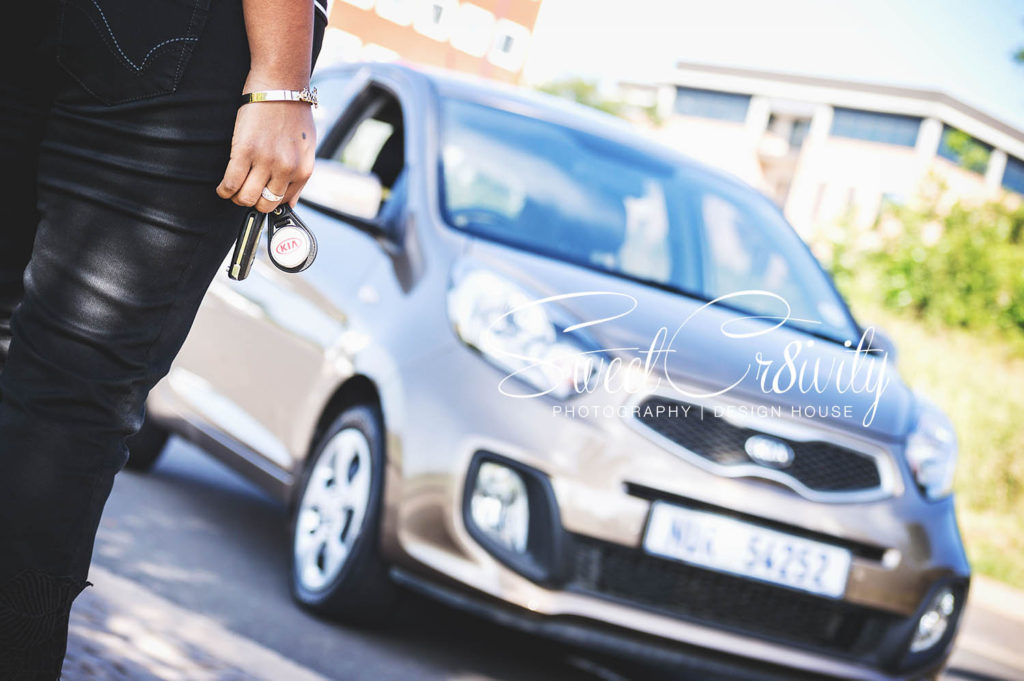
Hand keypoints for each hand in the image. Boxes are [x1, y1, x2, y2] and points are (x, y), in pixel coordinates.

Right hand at [217, 77, 315, 211]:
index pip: (283, 202)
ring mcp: (265, 161)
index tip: (260, 198)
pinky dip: (224, 190)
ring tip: (233, 190)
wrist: (280, 85)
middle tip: (244, 193)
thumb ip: (300, 175)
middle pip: (264, 205)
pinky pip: (230, 183)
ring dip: (236, 198)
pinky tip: (222, 187)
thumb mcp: (307, 148)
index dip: (269, 203)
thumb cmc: (293, 113)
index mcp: (303, 170)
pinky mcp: (244, 151)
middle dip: (252, 203)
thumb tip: (289, 202)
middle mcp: (286, 169)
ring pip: (246, 198)